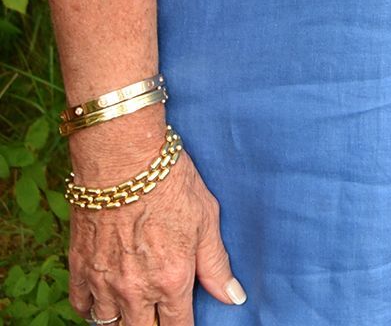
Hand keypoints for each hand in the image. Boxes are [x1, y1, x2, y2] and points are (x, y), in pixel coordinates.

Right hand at [69, 148, 244, 323]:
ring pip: (110, 325)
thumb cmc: (170, 180)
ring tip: (135, 306)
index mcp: (172, 280)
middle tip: (160, 311)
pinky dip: (92, 308)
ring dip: (124, 318)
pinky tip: (105, 298)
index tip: (185, 322)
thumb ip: (216, 264)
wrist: (122, 156)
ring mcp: (104, 281)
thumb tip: (234, 298)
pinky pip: (81, 307)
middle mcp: (136, 290)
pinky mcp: (79, 267)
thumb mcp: (206, 218)